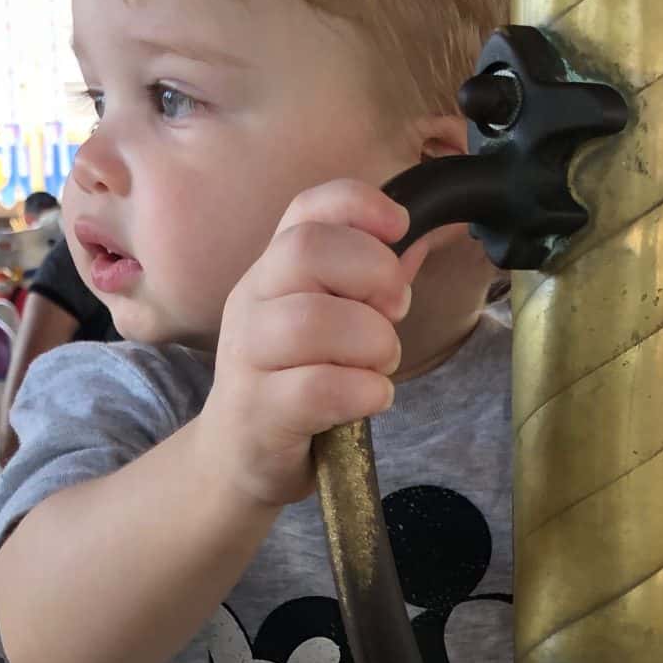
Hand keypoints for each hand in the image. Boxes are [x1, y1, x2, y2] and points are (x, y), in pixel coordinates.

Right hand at [200, 179, 426, 508]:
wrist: (239, 458)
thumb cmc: (296, 383)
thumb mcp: (330, 325)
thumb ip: (371, 284)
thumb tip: (423, 239)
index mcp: (273, 271)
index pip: (306, 209)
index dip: (359, 205)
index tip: (399, 228)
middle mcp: (252, 301)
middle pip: (306, 250)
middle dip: (373, 274)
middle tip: (394, 313)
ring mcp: (246, 355)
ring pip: (312, 321)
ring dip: (373, 343)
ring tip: (378, 365)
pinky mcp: (256, 410)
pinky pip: (319, 386)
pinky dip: (364, 391)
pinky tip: (370, 399)